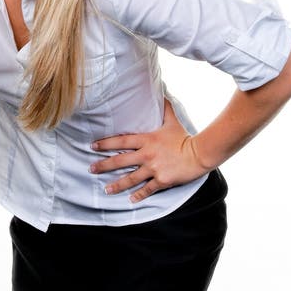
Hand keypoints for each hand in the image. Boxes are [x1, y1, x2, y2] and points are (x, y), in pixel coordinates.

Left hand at [88, 98, 209, 202]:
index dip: (106, 143)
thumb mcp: (172, 120)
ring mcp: (154, 168)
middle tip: (91, 169)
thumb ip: (165, 108)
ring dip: (117, 184)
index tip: (93, 146)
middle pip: (121, 160)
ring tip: (106, 190)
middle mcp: (147, 154)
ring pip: (131, 178)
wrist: (199, 153)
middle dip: (104, 165)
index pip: (121, 141)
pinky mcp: (162, 180)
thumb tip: (163, 91)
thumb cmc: (184, 137)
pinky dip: (139, 195)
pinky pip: (147, 189)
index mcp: (147, 140)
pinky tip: (131, 199)